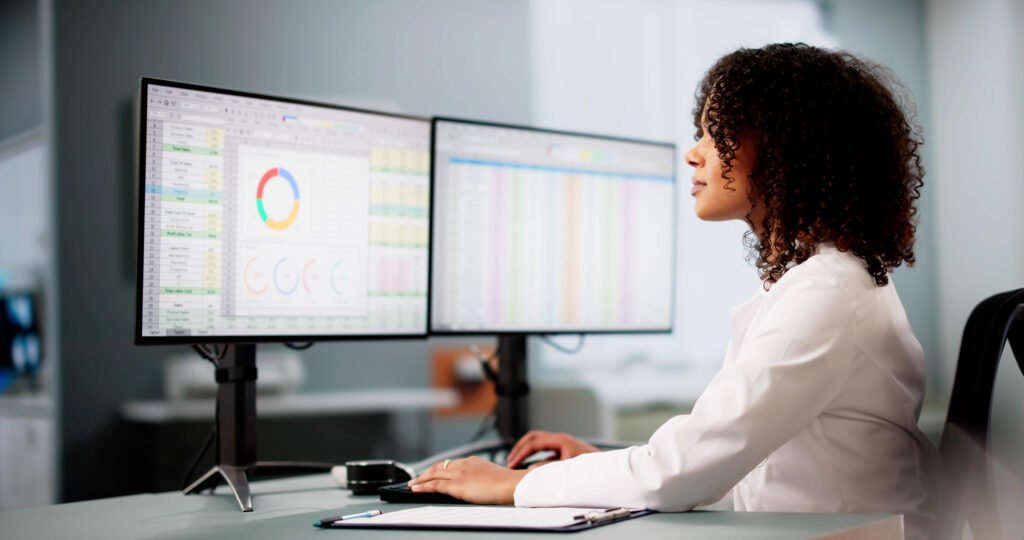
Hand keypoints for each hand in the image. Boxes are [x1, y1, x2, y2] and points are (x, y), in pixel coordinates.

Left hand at [408, 456, 528, 504]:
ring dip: (421, 479)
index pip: (450, 463)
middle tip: (417, 477)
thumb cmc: (507, 483)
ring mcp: (459, 473)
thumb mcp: (491, 475)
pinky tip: (416, 489)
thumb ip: (481, 476)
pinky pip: (435, 485)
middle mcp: (463, 464)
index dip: (438, 468)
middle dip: (426, 472)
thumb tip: (477, 483)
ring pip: (433, 474)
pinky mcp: (457, 485)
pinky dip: (423, 486)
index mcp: (472, 461)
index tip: (432, 471)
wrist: (511, 485)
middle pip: (439, 467)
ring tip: (412, 484)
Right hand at [506, 430, 600, 468]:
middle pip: (533, 438)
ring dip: (526, 451)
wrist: (607, 466)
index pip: (533, 443)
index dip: (520, 453)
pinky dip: (535, 457)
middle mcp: (559, 439)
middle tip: (510, 460)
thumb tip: (530, 470)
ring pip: (538, 443)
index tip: (512, 463)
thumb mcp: (566, 468)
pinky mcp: (564, 451)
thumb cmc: (591, 466)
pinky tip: (531, 467)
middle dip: (519, 448)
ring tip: (516, 462)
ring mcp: (562, 444)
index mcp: (559, 440)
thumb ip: (548, 469)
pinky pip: (545, 451)